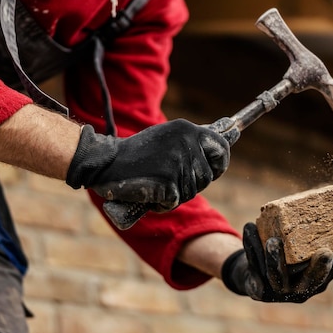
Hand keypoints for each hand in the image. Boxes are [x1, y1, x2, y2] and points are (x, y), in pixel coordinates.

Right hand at [66, 119, 229, 210]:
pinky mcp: (168, 182)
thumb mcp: (169, 137)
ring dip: (174, 194)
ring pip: (191, 192)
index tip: (215, 170)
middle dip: (192, 184)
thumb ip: (192, 142)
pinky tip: (149, 192)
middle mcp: (186, 143)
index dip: (220, 163)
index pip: (221, 147)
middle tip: (169, 178)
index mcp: (188, 129)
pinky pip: (175, 201)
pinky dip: (162, 203)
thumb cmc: (138, 153)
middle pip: (206, 177)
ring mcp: (178, 162)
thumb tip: (226, 140)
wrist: (106, 162)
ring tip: (155, 181)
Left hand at [221, 223, 332, 302]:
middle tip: (325, 252)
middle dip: (318, 268)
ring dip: (275, 259)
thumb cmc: (288, 261)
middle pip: (311, 282)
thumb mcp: (308, 258)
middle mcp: (301, 292)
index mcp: (318, 282)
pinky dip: (251, 246)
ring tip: (273, 240)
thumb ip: (329, 250)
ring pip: (277, 277)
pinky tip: (250, 226)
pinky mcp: (258, 290)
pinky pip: (254, 267)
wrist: (255, 278)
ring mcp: (279, 294)